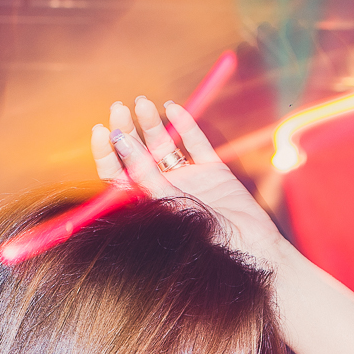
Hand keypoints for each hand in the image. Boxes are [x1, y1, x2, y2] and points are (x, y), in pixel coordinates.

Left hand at [91, 97, 283, 266]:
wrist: (251, 250)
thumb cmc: (207, 242)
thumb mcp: (170, 208)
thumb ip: (147, 177)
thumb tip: (121, 143)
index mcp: (147, 205)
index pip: (118, 175)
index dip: (108, 153)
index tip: (103, 131)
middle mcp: (164, 190)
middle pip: (138, 154)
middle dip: (126, 130)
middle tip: (118, 110)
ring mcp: (189, 179)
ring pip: (164, 145)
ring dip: (151, 124)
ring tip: (141, 103)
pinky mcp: (213, 171)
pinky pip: (196, 143)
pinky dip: (185, 125)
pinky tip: (172, 108)